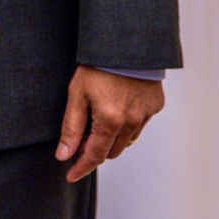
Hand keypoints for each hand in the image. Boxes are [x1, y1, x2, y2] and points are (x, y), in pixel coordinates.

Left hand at [56, 66, 163, 181]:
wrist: (125, 43)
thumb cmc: (97, 64)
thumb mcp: (76, 93)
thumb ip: (71, 127)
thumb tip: (64, 155)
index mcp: (110, 121)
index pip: (95, 155)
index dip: (81, 167)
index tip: (70, 175)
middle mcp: (131, 122)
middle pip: (111, 150)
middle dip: (95, 150)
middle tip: (80, 140)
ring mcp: (146, 115)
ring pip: (127, 139)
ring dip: (112, 138)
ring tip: (97, 120)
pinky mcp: (155, 106)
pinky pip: (139, 124)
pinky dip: (127, 123)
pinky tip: (117, 106)